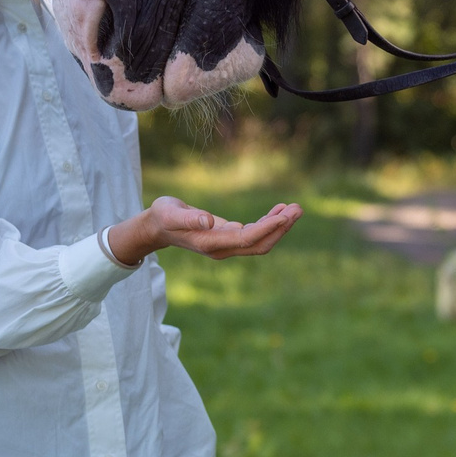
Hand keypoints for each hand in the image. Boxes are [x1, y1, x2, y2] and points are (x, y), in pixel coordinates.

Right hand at [112, 199, 302, 263]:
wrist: (157, 227)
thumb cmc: (163, 217)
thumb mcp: (171, 214)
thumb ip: (189, 218)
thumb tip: (208, 221)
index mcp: (211, 243)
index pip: (247, 239)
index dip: (267, 228)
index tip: (284, 216)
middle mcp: (223, 248)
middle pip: (260, 244)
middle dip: (280, 228)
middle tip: (298, 208)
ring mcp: (227, 245)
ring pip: (261, 241)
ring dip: (279, 226)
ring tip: (295, 208)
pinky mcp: (230, 238)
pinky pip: (255, 235)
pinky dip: (269, 223)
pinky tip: (280, 211)